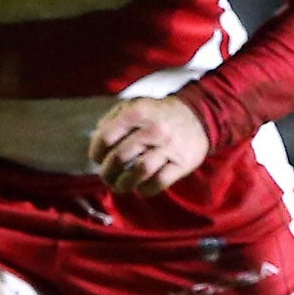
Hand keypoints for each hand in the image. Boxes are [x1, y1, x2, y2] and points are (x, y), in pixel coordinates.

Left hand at [88, 95, 211, 196]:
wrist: (197, 117)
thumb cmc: (157, 114)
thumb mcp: (135, 105)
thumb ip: (112, 120)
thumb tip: (96, 142)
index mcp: (138, 112)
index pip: (106, 137)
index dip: (96, 152)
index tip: (97, 159)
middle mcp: (154, 129)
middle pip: (120, 157)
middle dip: (108, 172)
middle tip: (106, 177)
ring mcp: (170, 147)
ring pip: (140, 171)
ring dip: (124, 184)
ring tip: (120, 186)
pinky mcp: (183, 163)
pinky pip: (159, 182)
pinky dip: (146, 189)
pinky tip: (141, 188)